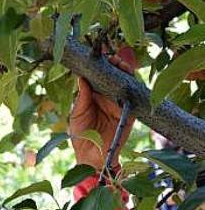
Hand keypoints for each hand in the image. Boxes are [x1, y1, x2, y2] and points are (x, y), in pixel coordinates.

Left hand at [69, 47, 137, 169]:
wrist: (91, 155)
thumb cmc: (81, 134)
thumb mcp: (77, 113)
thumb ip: (82, 96)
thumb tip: (82, 78)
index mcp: (93, 95)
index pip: (98, 76)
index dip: (101, 65)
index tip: (100, 54)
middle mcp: (107, 97)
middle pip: (114, 76)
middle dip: (115, 65)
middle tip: (112, 58)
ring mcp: (119, 104)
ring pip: (125, 83)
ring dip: (125, 72)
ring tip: (121, 64)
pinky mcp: (129, 113)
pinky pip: (133, 97)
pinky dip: (133, 87)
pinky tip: (129, 78)